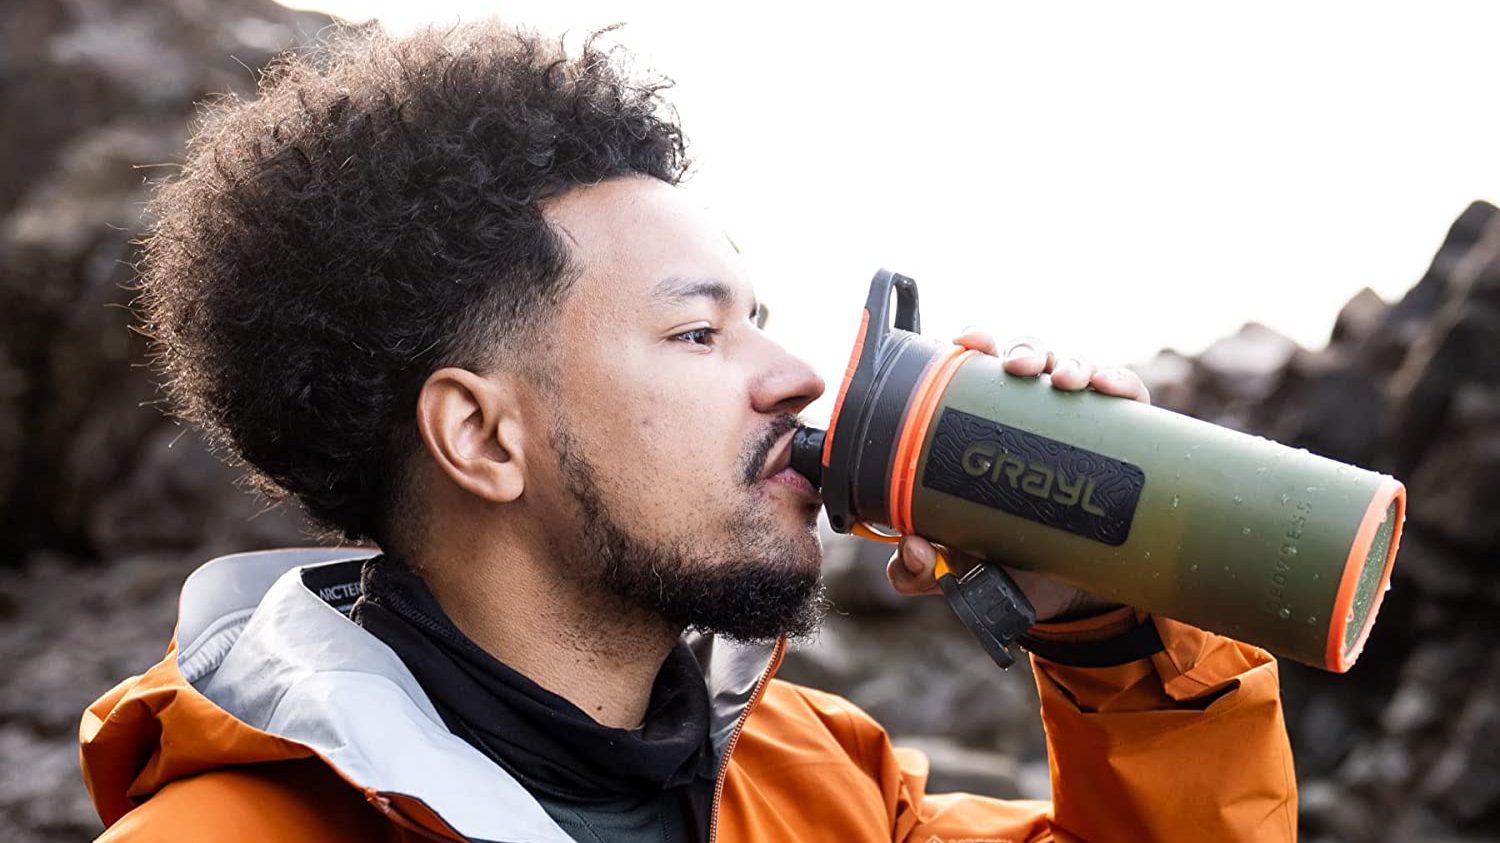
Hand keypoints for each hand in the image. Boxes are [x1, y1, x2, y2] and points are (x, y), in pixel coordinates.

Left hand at [884, 330, 1151, 621]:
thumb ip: (918, 570)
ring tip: (1065, 381)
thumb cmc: (1007, 563)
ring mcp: (1081, 424)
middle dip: (1024, 349)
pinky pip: (1126, 400)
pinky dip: (1120, 383)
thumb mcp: (957, 569)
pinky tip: (1109, 388)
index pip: (979, 370)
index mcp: (988, 425)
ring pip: (1074, 369)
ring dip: (1069, 362)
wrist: (1071, 592)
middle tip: (1017, 367)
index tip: (968, 343)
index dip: (976, 345)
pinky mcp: (1125, 442)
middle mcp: (1034, 415)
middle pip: (1029, 358)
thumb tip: (915, 550)